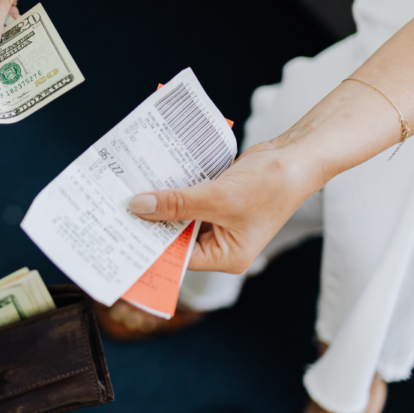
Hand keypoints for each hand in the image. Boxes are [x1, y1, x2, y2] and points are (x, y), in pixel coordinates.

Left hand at [127, 141, 323, 273]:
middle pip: (175, 235)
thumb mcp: (219, 197)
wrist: (296, 156)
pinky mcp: (215, 200)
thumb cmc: (271, 184)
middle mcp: (221, 243)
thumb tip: (139, 207)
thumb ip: (178, 203)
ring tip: (127, 192)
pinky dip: (172, 188)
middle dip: (151, 221)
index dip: (151, 245)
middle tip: (117, 210)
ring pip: (178, 214)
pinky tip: (151, 178)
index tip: (122, 234)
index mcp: (226, 256)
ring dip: (160, 202)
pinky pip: (187, 198)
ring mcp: (218, 220)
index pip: (179, 256)